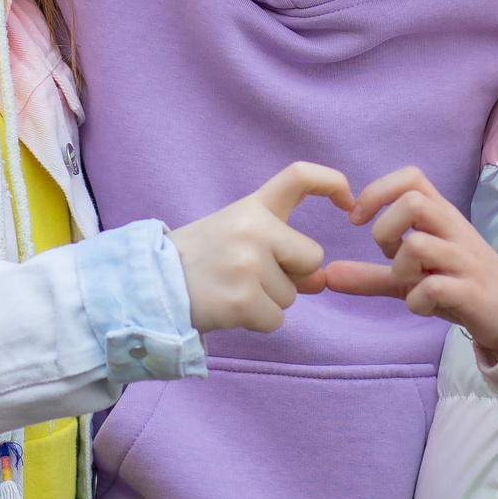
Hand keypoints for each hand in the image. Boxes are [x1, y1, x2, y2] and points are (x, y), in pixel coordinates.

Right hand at [170, 163, 354, 333]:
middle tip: (247, 276)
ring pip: (293, 295)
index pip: (298, 176)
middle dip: (291, 275)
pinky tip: (228, 309)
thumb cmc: (195, 262)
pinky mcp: (243, 300)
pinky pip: (276, 319)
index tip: (349, 202)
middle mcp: (253, 229)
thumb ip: (281, 251)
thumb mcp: (234, 238)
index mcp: (251, 207)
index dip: (332, 182)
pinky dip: (257, 322)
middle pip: (311, 259)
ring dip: (268, 301)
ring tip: (229, 290)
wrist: (148, 287)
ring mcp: (248, 264)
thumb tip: (320, 279)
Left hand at [320, 168, 497, 356]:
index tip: (356, 219)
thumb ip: (372, 274)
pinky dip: (417, 301)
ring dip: (401, 270)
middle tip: (388, 255)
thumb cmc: (458, 282)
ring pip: (418, 245)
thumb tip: (327, 276)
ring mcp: (465, 259)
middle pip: (413, 203)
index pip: (411, 177)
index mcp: (440, 216)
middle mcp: (453, 230)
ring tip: (411, 285)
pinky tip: (422, 306)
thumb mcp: (413, 276)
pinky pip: (433, 286)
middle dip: (385, 231)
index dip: (377, 191)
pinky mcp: (472, 290)